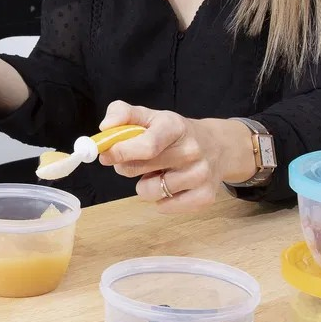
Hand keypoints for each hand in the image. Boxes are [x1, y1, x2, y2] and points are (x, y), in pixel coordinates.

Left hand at [96, 102, 243, 212]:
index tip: (105, 154)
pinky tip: (168, 185)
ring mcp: (200, 175)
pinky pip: (164, 207)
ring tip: (157, 172)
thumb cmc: (173, 132)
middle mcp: (191, 150)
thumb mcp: (150, 115)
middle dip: (125, 166)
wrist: (216, 146)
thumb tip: (105, 128)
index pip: (146, 145)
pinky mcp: (205, 197)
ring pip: (149, 192)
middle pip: (140, 168)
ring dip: (144, 185)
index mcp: (175, 126)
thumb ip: (122, 114)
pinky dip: (160, 200)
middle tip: (131, 160)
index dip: (120, 152)